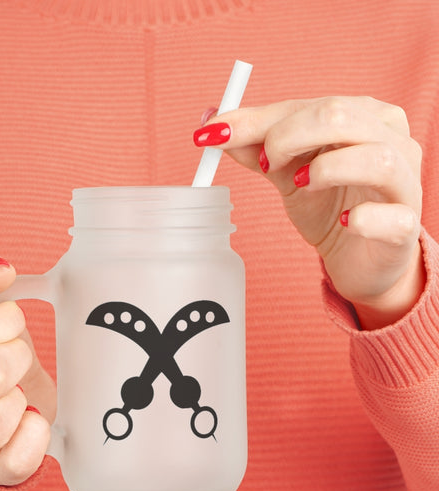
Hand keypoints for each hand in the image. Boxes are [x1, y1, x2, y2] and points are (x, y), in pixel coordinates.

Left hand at [194, 96, 424, 328]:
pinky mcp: (405, 226)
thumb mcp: (287, 173)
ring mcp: (405, 183)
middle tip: (264, 164)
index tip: (214, 134)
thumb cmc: (328, 206)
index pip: (309, 105)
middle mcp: (391, 140)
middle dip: (287, 137)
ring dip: (326, 170)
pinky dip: (364, 218)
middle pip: (341, 117)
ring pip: (376, 158)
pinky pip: (392, 217)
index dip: (258, 120)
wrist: (359, 257)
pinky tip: (345, 223)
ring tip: (300, 185)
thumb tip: (213, 124)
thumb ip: (256, 148)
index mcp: (363, 117)